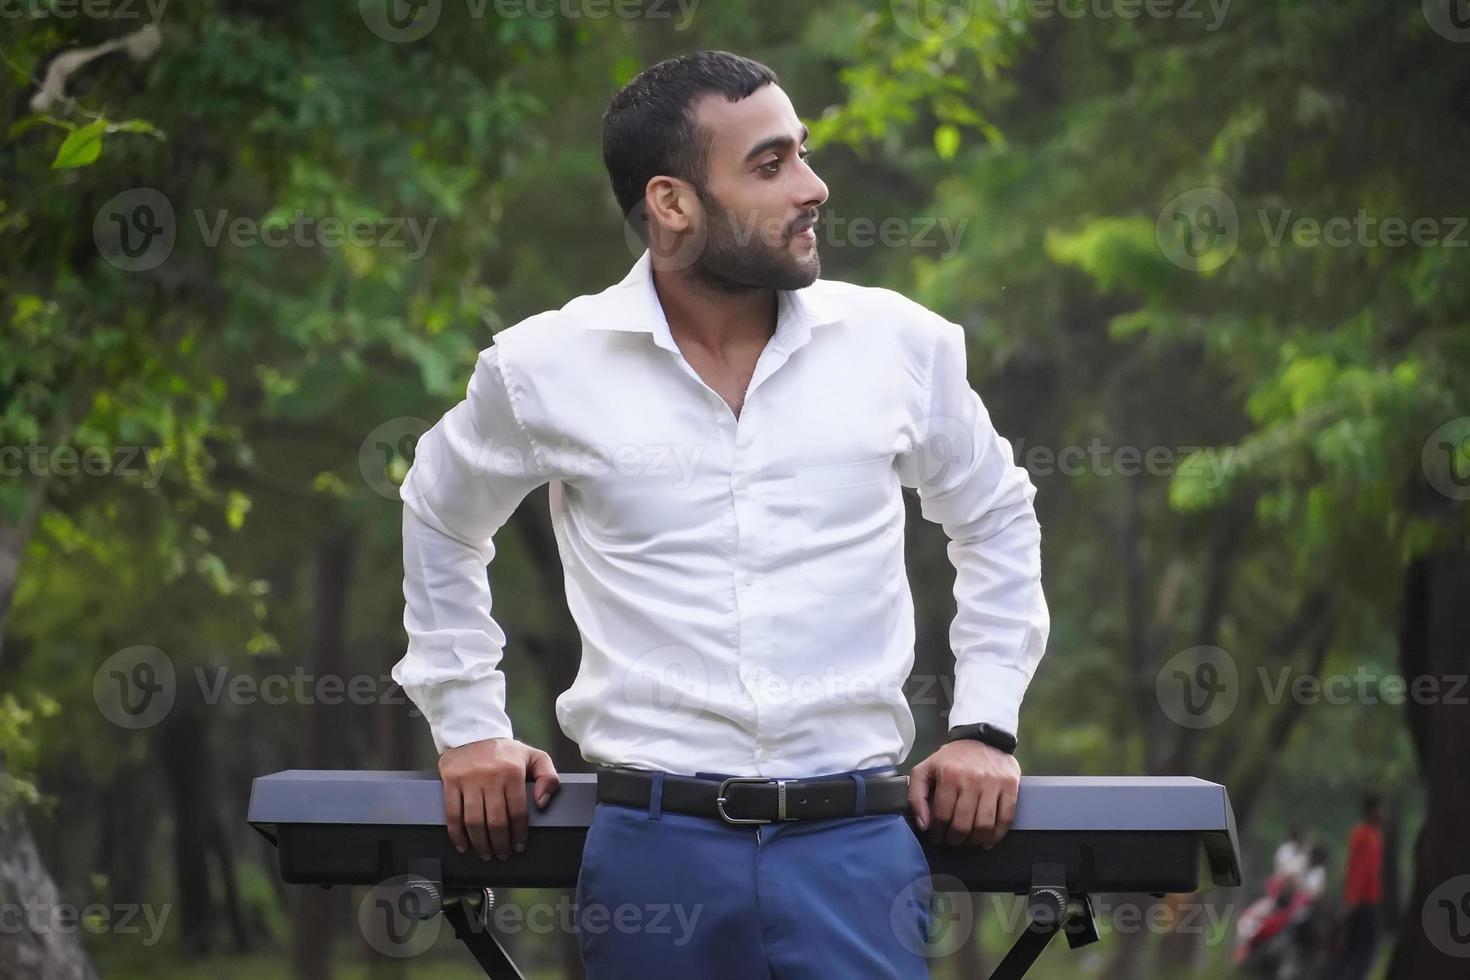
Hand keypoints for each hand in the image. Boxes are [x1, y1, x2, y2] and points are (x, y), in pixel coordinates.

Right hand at [438, 737, 559, 860]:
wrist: (473, 732)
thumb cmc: (506, 751)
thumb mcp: (535, 756)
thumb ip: (548, 777)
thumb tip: (542, 804)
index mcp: (513, 772)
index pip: (517, 811)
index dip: (518, 833)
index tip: (519, 847)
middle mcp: (490, 777)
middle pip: (495, 821)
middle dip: (500, 843)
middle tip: (503, 855)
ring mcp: (468, 780)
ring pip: (474, 821)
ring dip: (480, 843)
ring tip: (486, 854)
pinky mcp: (451, 782)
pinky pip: (453, 814)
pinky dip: (457, 835)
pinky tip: (463, 846)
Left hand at [907, 739, 1020, 848]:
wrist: (983, 736)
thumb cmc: (952, 757)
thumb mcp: (926, 768)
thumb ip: (916, 795)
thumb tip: (923, 825)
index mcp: (949, 775)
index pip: (941, 815)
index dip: (937, 831)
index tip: (936, 836)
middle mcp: (972, 779)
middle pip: (963, 824)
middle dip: (955, 839)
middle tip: (952, 841)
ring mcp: (993, 784)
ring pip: (984, 825)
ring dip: (974, 840)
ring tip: (968, 841)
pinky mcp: (1011, 786)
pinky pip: (1006, 818)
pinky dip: (997, 835)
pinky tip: (987, 841)